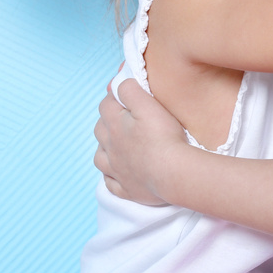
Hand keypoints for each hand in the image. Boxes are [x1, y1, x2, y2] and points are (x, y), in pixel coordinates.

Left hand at [93, 79, 186, 205]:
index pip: (106, 105)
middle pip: (99, 129)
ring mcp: (116, 170)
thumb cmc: (164, 137)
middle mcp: (110, 148)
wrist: (173, 173)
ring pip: (100, 157)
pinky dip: (111, 177)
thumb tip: (119, 84)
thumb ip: (131, 91)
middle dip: (107, 121)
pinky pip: (111, 183)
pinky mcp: (126, 189)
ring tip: (116, 145)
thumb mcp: (149, 104)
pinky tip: (118, 173)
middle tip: (123, 117)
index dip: (114, 97)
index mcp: (115, 125)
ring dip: (104, 149)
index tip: (125, 94)